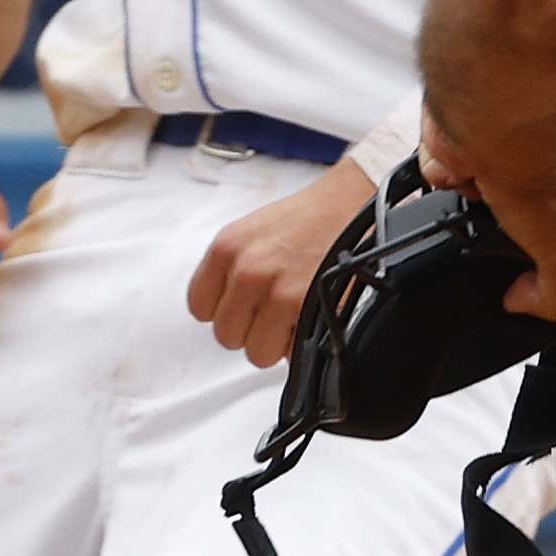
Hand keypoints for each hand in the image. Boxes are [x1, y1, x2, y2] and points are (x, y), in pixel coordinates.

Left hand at [186, 156, 374, 369]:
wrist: (355, 202)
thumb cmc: (309, 218)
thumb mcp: (252, 232)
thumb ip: (229, 270)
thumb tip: (223, 309)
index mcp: (227, 248)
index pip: (200, 307)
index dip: (224, 310)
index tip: (242, 306)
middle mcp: (248, 271)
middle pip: (226, 335)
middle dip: (250, 329)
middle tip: (272, 312)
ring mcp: (278, 293)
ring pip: (256, 352)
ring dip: (276, 342)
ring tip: (293, 315)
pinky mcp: (308, 311)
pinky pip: (289, 354)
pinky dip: (301, 344)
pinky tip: (310, 317)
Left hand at [422, 105, 555, 322]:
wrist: (491, 113)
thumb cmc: (537, 160)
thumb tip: (526, 303)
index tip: (548, 247)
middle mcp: (547, 141)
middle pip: (523, 192)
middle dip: (505, 212)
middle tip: (502, 219)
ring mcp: (503, 129)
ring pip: (479, 179)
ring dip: (472, 192)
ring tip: (478, 190)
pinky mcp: (466, 121)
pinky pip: (445, 161)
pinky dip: (444, 171)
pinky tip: (457, 169)